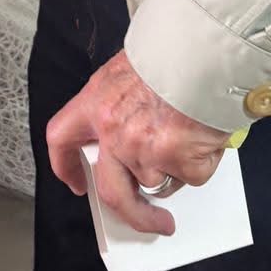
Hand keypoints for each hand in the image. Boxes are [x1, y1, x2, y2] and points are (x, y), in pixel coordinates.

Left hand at [46, 49, 230, 235]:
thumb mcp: (130, 70)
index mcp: (96, 102)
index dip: (66, 165)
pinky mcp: (178, 163)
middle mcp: (114, 131)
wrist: (209, 49)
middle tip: (153, 221)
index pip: (62, 139)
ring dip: (176, 167)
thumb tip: (133, 135)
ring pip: (158, 179)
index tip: (77, 182)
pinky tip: (207, 136)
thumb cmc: (174, 51)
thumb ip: (122, 104)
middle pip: (111, 191)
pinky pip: (192, 175)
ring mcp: (145, 151)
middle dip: (132, 214)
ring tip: (193, 134)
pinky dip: (202, 162)